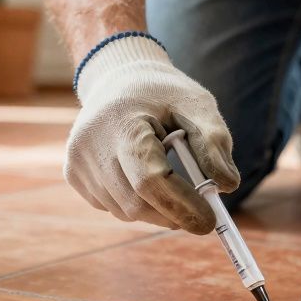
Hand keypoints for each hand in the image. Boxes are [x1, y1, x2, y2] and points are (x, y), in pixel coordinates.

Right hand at [66, 34, 239, 233]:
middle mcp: (91, 146)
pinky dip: (135, 202)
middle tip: (201, 212)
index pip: (150, 180)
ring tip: (169, 179)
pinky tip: (141, 175)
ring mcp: (77, 162)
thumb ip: (214, 141)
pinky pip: (112, 206)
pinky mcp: (74, 175)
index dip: (182, 205)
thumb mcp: (197, 104)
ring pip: (125, 211)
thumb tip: (227, 185)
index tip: (210, 222)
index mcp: (122, 124)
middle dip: (173, 213)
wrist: (117, 79)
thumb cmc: (162, 94)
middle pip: (136, 203)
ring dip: (155, 208)